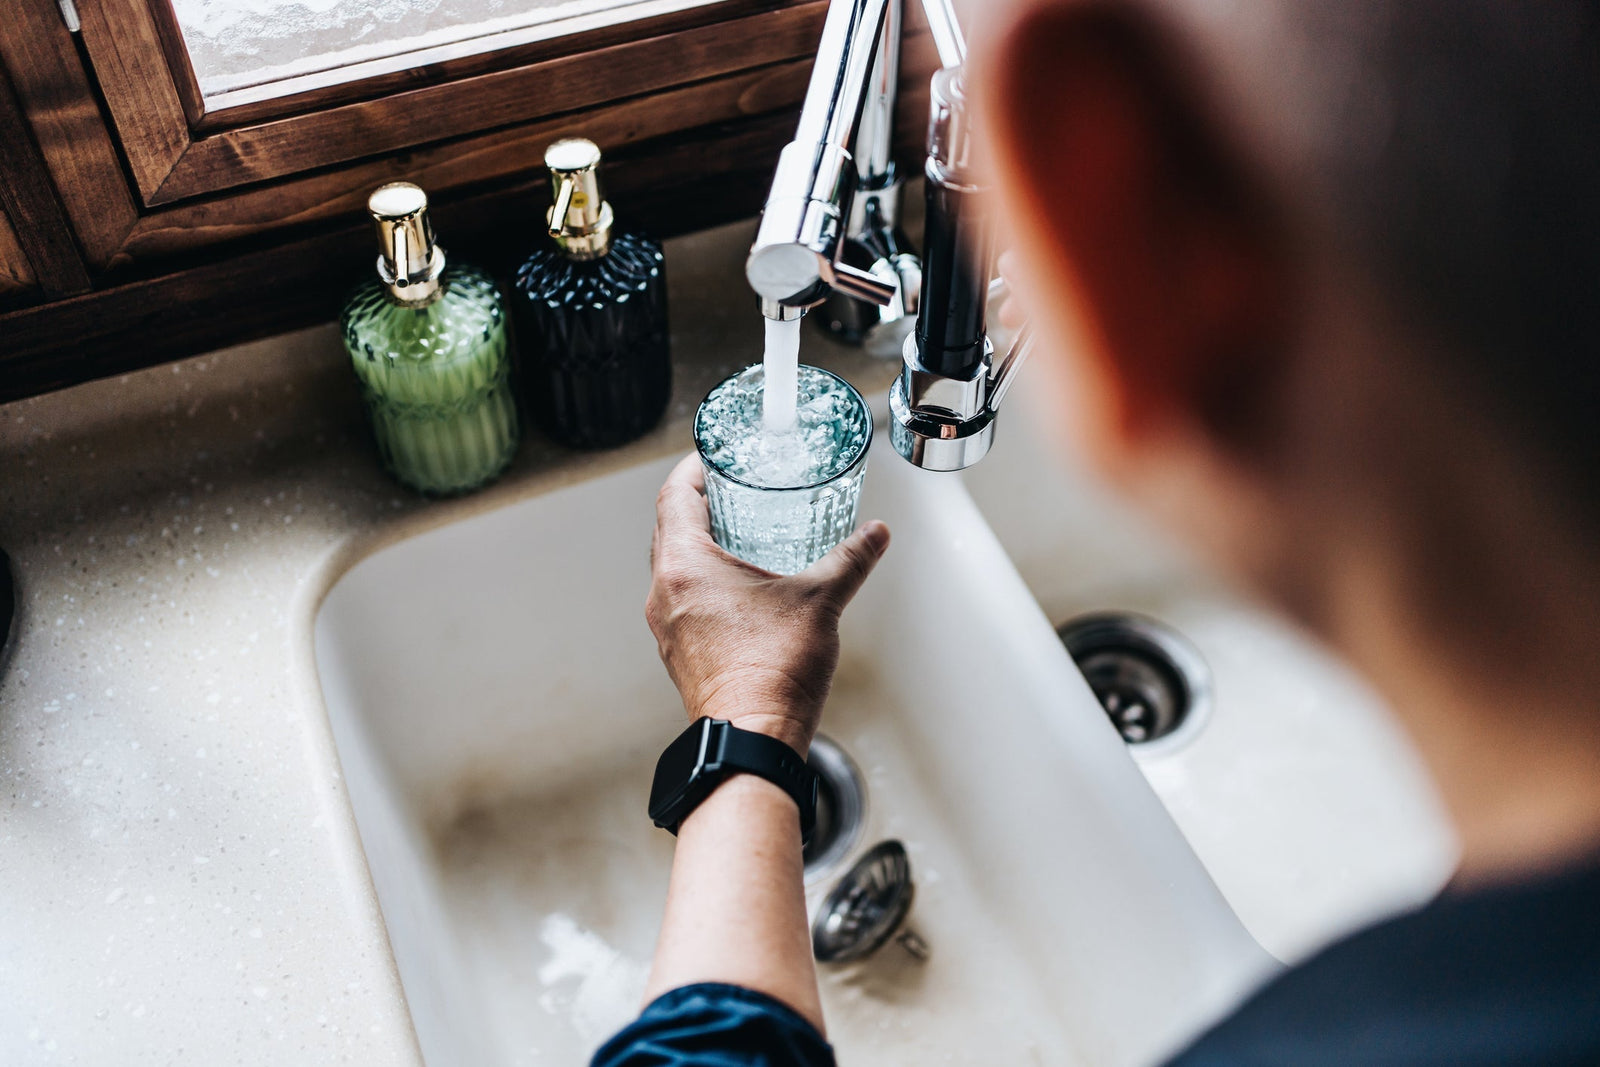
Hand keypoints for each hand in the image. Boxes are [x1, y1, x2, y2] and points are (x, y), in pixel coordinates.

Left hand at [646, 453, 890, 754]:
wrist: (752, 741)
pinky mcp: (679, 653)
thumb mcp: (819, 601)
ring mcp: (667, 627)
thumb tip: (875, 535)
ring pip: (673, 569)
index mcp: (685, 567)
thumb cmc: (773, 672)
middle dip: (699, 505)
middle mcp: (664, 593)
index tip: (711, 456)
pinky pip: (682, 601)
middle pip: (669, 530)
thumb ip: (849, 560)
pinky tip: (739, 588)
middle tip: (730, 489)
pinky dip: (703, 583)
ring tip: (737, 534)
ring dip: (699, 546)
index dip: (692, 470)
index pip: (674, 497)